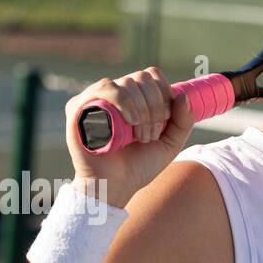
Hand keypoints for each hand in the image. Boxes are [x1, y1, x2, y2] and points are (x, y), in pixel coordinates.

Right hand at [65, 66, 196, 208]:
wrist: (115, 186)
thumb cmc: (138, 166)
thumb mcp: (169, 144)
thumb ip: (183, 121)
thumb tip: (183, 96)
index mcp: (131, 98)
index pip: (151, 76)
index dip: (164, 93)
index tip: (166, 120)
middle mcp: (112, 94)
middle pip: (142, 77)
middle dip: (155, 106)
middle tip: (152, 135)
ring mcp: (94, 99)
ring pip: (126, 83)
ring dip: (142, 108)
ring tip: (141, 135)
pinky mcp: (79, 108)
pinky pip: (105, 88)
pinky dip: (123, 101)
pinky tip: (130, 122)